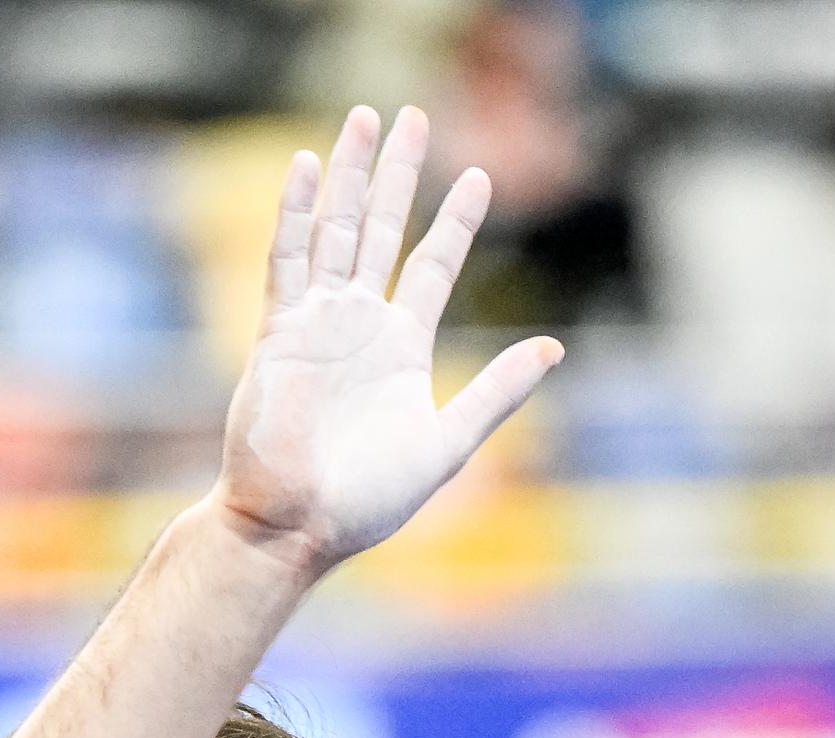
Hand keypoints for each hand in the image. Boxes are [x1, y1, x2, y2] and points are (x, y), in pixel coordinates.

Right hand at [214, 104, 563, 572]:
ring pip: (337, 230)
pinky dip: (298, 213)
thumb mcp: (449, 441)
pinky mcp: (279, 332)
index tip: (480, 176)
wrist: (300, 524)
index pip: (432, 267)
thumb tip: (555, 349)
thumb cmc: (369, 500)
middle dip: (399, 175)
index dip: (455, 222)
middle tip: (413, 117)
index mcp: (402, 349)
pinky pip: (288, 259)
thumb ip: (497, 392)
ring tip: (367, 118)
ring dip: (352, 175)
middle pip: (383, 231)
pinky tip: (310, 167)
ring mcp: (318, 323)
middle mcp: (360, 326)